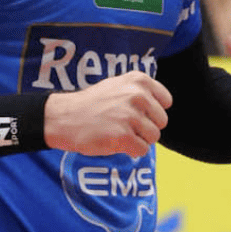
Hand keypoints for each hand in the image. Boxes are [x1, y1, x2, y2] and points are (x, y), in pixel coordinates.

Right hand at [43, 71, 171, 157]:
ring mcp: (131, 116)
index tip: (137, 113)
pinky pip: (142, 150)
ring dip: (138, 139)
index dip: (153, 111)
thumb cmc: (92, 104)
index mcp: (139, 80)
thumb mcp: (118, 85)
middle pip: (161, 122)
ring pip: (153, 137)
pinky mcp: (123, 136)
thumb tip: (163, 107)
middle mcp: (137, 95)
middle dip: (146, 127)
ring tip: (119, 132)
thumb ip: (141, 92)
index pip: (166, 101)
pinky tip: (115, 142)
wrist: (64, 117)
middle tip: (124, 125)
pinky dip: (130, 151)